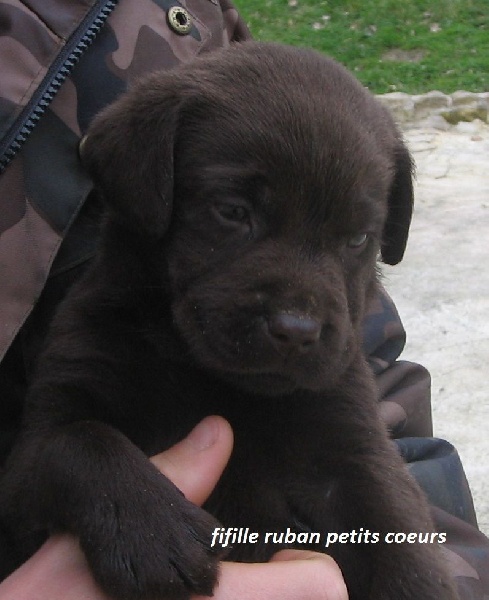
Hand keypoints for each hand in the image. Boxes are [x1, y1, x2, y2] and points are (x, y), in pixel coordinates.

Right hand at [0, 416, 346, 599]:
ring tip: (211, 586)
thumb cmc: (61, 590)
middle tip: (257, 570)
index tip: (283, 553)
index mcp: (210, 596)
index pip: (318, 588)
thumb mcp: (111, 522)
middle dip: (287, 586)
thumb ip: (175, 479)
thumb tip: (218, 431)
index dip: (312, 566)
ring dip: (263, 597)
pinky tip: (190, 598)